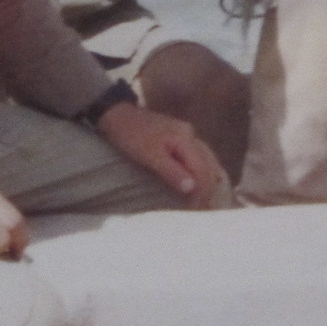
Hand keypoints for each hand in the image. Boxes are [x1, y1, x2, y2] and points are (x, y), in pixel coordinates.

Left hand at [97, 102, 226, 208]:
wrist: (117, 114)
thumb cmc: (130, 136)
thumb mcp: (149, 155)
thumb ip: (171, 171)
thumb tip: (193, 188)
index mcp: (186, 138)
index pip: (202, 169)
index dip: (201, 192)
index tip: (196, 211)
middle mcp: (191, 135)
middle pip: (209, 164)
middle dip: (208, 188)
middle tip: (204, 210)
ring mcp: (187, 135)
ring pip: (207, 160)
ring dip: (208, 181)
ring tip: (205, 201)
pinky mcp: (181, 138)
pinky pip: (199, 157)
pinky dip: (203, 172)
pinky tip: (201, 182)